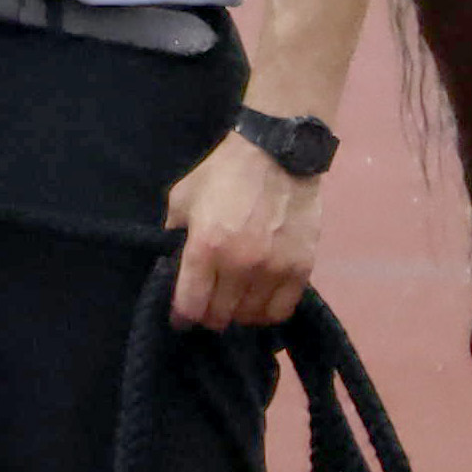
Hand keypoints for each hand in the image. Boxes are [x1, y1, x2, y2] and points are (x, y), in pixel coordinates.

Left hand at [164, 130, 318, 329]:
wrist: (276, 154)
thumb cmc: (223, 174)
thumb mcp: (182, 199)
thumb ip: (173, 234)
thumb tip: (170, 265)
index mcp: (205, 248)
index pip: (191, 304)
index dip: (183, 317)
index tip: (181, 318)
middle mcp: (240, 265)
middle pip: (220, 315)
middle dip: (209, 315)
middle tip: (208, 305)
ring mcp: (274, 269)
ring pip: (251, 316)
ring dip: (238, 313)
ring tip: (234, 302)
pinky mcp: (301, 268)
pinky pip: (282, 310)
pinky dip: (267, 312)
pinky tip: (259, 301)